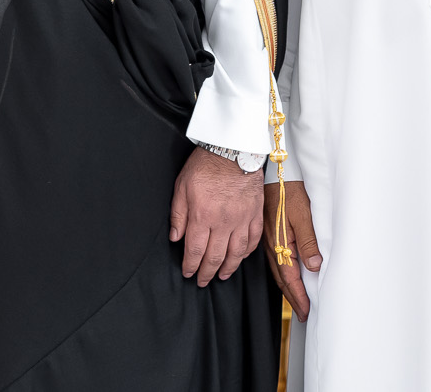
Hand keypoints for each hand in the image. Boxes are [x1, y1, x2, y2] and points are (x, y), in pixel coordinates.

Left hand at [170, 147, 262, 286]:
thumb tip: (175, 238)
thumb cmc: (206, 165)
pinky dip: (247, 252)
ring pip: (236, 253)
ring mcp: (242, 220)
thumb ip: (178, 215)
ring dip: (228, 268)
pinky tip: (241, 257)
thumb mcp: (181, 186)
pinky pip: (253, 240)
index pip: (195, 250)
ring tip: (222, 275)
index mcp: (202, 216)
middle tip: (202, 281)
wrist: (234, 149)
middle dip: (206, 273)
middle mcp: (223, 222)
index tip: (188, 273)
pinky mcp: (255, 214)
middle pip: (215, 257)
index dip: (191, 266)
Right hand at [263, 179, 321, 320]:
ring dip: (287, 288)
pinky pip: (275, 260)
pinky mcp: (268, 233)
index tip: (306, 312)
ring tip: (295, 300)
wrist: (270, 173)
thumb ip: (308, 242)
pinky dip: (282, 273)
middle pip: (282, 279)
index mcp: (280, 244)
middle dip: (292, 298)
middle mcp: (271, 245)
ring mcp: (268, 240)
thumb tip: (314, 267)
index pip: (290, 278)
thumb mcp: (303, 215)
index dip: (299, 296)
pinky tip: (285, 275)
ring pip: (278, 270)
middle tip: (302, 314)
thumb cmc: (288, 191)